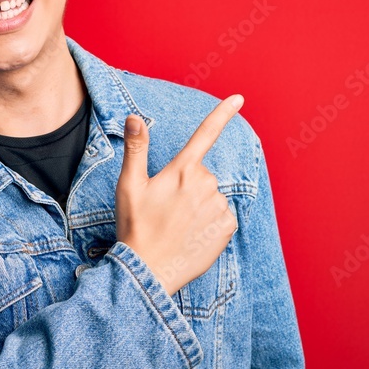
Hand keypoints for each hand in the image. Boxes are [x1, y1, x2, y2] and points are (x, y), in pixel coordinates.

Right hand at [115, 94, 242, 295]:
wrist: (148, 271)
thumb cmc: (135, 226)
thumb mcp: (129, 185)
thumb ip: (136, 148)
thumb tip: (134, 116)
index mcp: (182, 170)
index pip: (205, 134)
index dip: (222, 114)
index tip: (239, 98)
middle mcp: (205, 184)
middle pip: (202, 175)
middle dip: (188, 186)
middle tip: (165, 208)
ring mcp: (219, 206)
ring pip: (212, 196)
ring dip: (198, 206)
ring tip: (177, 225)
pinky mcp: (228, 227)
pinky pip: (222, 216)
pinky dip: (210, 223)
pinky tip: (192, 235)